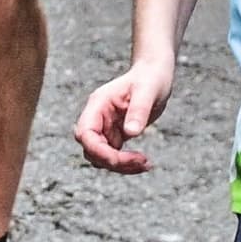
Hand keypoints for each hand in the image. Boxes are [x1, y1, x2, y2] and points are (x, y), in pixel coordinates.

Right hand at [74, 55, 177, 170]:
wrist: (155, 75)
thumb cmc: (150, 79)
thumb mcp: (147, 92)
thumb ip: (138, 111)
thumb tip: (131, 133)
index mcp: (97, 105)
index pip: (85, 134)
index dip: (99, 151)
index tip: (124, 158)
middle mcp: (96, 118)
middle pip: (91, 150)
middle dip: (113, 161)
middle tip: (142, 162)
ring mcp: (104, 127)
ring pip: (101, 157)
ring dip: (121, 166)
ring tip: (146, 164)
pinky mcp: (115, 135)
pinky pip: (113, 155)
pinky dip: (126, 163)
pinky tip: (145, 163)